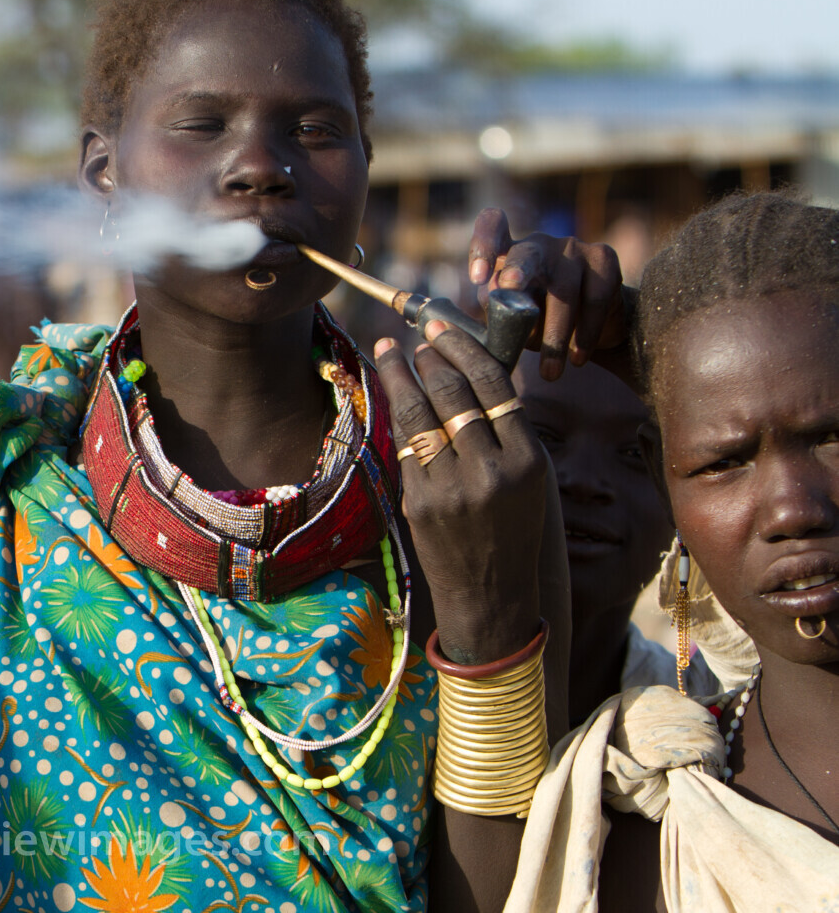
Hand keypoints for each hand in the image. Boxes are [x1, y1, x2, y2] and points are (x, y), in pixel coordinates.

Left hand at [373, 320, 565, 666]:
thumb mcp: (529, 478)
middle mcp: (491, 472)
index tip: (442, 327)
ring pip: (419, 413)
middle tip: (417, 338)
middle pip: (453, 393)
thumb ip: (507, 429)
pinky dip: (398, 414)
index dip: (463, 348)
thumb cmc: (512, 527)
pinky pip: (405, 445)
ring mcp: (451, 489)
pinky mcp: (419, 503)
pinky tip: (391, 395)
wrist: (490, 594)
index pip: (494, 386)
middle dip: (430, 357)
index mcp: (528, 461)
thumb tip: (468, 366)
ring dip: (401, 374)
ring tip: (391, 350)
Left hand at [466, 208, 625, 379]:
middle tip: (511, 290)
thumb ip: (495, 316)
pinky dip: (586, 334)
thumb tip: (474, 321)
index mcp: (508, 254)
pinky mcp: (604, 259)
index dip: (483, 246)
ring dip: (555, 337)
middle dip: (518, 272)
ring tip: (550, 372)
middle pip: (527, 255)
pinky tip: (577, 359)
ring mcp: (573, 248)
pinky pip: (596, 299)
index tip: (477, 277)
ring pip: (564, 292)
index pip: (493, 228)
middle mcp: (539, 245)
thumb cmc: (538, 322)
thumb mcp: (510, 321)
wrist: (593, 327)